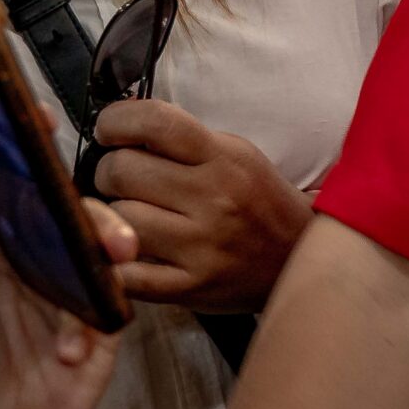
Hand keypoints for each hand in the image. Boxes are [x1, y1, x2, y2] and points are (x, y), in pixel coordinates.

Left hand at [93, 99, 311, 313]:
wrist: (298, 256)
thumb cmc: (258, 200)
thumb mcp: (237, 155)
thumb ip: (184, 143)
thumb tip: (121, 130)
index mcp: (225, 158)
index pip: (157, 123)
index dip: (117, 120)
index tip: (110, 130)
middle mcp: (214, 199)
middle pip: (122, 171)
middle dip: (110, 172)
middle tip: (121, 179)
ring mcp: (201, 246)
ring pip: (119, 218)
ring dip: (114, 216)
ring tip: (133, 215)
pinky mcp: (190, 287)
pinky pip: (127, 274)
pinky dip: (115, 263)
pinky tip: (127, 252)